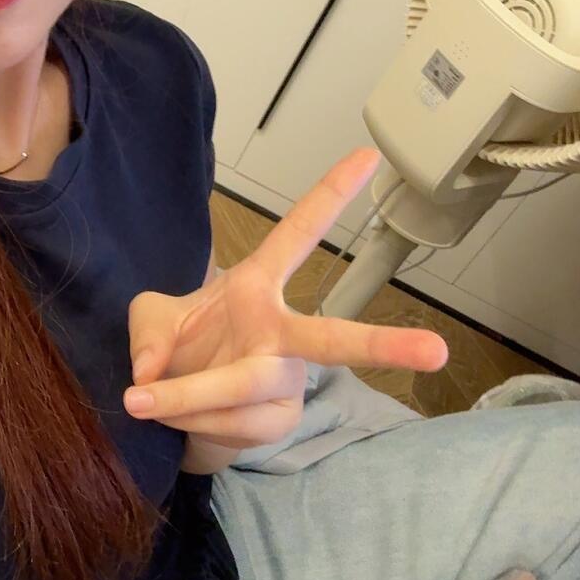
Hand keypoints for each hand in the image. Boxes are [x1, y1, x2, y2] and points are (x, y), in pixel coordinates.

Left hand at [124, 147, 447, 452]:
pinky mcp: (277, 421)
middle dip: (384, 346)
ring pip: (242, 388)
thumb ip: (146, 333)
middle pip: (333, 340)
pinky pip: (228, 422)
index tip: (368, 157)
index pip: (297, 235)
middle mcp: (281, 333)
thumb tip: (152, 370)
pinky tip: (174, 417)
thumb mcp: (150, 322)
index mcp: (256, 286)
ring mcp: (285, 382)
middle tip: (436, 353)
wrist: (174, 411)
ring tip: (143, 400)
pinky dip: (187, 419)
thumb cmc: (177, 348)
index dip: (330, 196)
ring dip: (185, 396)